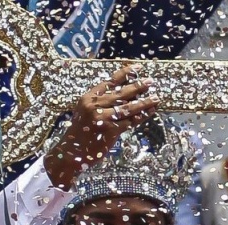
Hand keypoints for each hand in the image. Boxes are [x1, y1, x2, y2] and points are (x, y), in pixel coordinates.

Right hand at [44, 63, 159, 189]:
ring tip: (156, 97)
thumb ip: (99, 101)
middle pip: (120, 94)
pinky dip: (141, 116)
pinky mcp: (110, 130)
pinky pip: (130, 122)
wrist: (71, 152)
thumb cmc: (80, 131)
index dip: (125, 74)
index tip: (138, 68)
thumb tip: (124, 93)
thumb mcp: (85, 111)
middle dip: (138, 87)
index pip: (110, 82)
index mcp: (88, 98)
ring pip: (128, 108)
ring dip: (144, 102)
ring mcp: (102, 118)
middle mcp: (94, 106)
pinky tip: (150, 112)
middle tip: (151, 82)